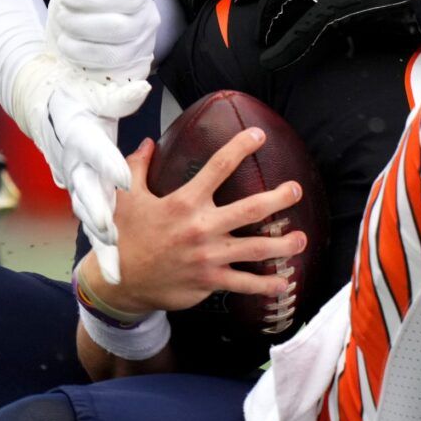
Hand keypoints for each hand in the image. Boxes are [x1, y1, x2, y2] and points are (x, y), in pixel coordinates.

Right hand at [13, 52, 148, 281]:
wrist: (51, 118)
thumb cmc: (77, 105)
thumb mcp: (94, 96)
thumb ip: (116, 97)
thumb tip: (141, 89)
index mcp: (79, 139)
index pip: (94, 151)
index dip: (107, 163)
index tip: (123, 176)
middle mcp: (76, 168)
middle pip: (88, 195)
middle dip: (99, 217)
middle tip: (112, 234)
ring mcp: (78, 189)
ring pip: (90, 220)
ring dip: (103, 245)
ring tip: (117, 270)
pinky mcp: (84, 204)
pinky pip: (96, 231)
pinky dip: (106, 254)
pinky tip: (119, 277)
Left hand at [47, 0, 160, 79]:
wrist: (99, 19)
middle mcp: (147, 22)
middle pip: (118, 28)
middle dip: (82, 24)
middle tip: (61, 17)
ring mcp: (141, 48)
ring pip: (112, 54)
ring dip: (80, 47)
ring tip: (62, 37)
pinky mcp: (130, 70)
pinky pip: (108, 72)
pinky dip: (83, 62)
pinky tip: (69, 50)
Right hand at [104, 131, 308, 313]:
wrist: (118, 281)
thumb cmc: (124, 235)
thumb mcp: (126, 196)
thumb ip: (138, 167)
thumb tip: (150, 143)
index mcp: (184, 201)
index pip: (218, 167)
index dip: (240, 147)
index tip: (258, 136)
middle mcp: (202, 227)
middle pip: (251, 209)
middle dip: (279, 198)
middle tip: (295, 190)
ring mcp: (209, 256)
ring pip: (256, 249)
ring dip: (283, 244)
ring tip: (302, 239)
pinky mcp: (209, 281)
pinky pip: (244, 283)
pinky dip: (266, 285)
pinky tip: (284, 283)